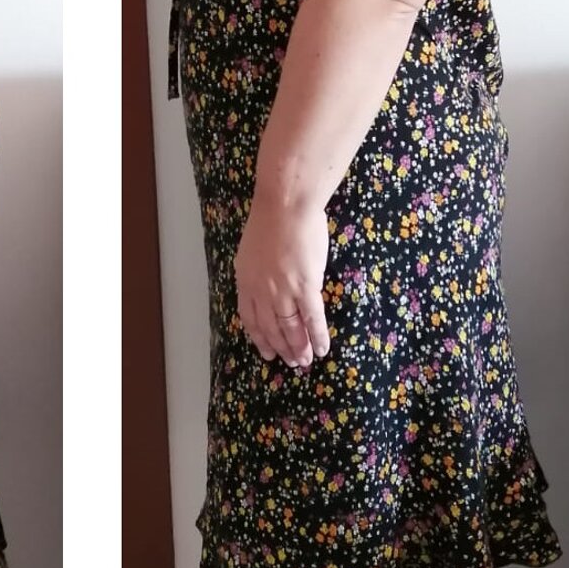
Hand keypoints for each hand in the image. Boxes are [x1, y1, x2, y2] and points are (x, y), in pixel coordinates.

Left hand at [234, 186, 330, 367]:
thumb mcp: (252, 249)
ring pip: (290, 328)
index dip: (260, 338)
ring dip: (299, 347)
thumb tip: (267, 283)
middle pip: (271, 328)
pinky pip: (312, 318)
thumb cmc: (271, 219)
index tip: (267, 352)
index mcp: (246, 281)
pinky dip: (318, 336)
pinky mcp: (305, 286)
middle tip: (292, 363)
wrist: (286, 204)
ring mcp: (283, 291)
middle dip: (282, 348)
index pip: (250, 318)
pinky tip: (323, 348)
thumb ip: (257, 271)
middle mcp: (261, 291)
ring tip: (305, 361)